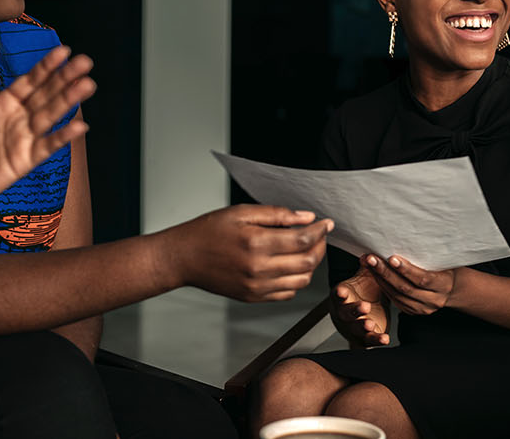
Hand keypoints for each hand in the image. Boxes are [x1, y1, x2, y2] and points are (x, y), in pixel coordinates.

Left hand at [0, 47, 94, 222]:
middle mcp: (17, 119)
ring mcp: (23, 139)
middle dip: (65, 78)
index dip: (46, 67)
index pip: (30, 81)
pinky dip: (63, 137)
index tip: (63, 51)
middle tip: (85, 61)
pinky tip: (79, 126)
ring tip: (87, 85)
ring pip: (51, 115)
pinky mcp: (25, 160)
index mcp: (2, 104)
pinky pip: (47, 146)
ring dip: (69, 101)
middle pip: (46, 94)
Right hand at [168, 205, 332, 301]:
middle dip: (320, 247)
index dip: (320, 230)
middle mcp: (259, 268)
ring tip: (305, 249)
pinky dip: (296, 280)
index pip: (303, 239)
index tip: (326, 223)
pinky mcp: (253, 297)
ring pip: (302, 281)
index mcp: (257, 243)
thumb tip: (307, 218)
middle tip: (319, 235)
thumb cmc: (209, 231)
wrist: (184, 258)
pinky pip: (287, 293)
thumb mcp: (242, 213)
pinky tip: (290, 265)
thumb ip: (277, 215)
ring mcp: (257, 287)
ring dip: (310, 265)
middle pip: (307, 262)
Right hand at [329, 266, 389, 346]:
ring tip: (370, 324)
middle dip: (354, 310)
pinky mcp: (364, 338)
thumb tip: (369, 255)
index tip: (342, 292)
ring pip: (356, 328)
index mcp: (342, 295)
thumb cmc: (362, 291)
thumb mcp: (365, 277)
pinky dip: (376, 340)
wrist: (365, 311)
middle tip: (364, 307)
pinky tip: (385, 339)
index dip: (339, 294)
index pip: (338, 294)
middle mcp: (344, 312)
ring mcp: (353, 326)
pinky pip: (369, 340)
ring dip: (362, 326)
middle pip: (345, 313)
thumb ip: (368, 267)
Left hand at [364, 253, 454, 315]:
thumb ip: (428, 255)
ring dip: (379, 278)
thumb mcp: (443, 260)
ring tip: (367, 263)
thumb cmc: (446, 268)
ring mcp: (422, 308)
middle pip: (405, 288)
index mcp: (444, 285)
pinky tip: (374, 274)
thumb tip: (410, 235)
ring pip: (397, 295)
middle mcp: (434, 300)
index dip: (406, 270)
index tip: (391, 258)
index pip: (423, 279)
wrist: (452, 288)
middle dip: (385, 272)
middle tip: (371, 258)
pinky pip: (394, 299)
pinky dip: (382, 286)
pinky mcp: (412, 311)